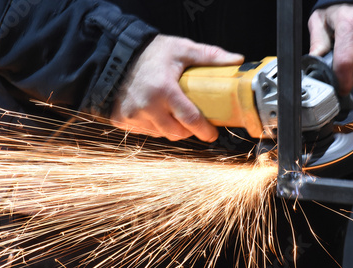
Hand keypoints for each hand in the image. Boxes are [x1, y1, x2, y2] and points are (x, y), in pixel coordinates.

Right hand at [111, 34, 243, 141]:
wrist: (115, 54)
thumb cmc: (151, 52)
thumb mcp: (182, 49)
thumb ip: (209, 56)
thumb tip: (237, 60)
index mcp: (164, 90)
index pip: (190, 120)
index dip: (205, 130)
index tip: (212, 133)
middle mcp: (147, 106)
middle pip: (177, 133)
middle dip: (188, 130)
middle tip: (193, 120)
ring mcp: (132, 115)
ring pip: (161, 134)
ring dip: (170, 128)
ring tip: (173, 113)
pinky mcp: (121, 120)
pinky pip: (145, 131)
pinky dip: (154, 126)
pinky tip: (155, 112)